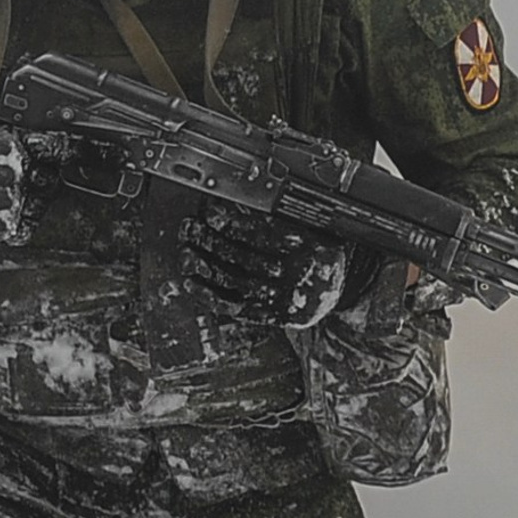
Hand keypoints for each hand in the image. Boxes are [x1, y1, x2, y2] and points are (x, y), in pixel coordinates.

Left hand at [179, 198, 355, 328]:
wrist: (331, 291)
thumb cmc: (317, 251)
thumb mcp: (313, 226)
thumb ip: (281, 218)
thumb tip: (236, 201)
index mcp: (311, 246)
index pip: (263, 233)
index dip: (232, 223)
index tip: (209, 213)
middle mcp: (297, 274)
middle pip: (244, 256)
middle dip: (210, 241)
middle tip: (190, 229)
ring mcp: (281, 298)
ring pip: (234, 280)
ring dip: (204, 265)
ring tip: (186, 250)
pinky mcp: (268, 316)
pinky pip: (233, 305)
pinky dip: (208, 294)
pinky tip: (191, 282)